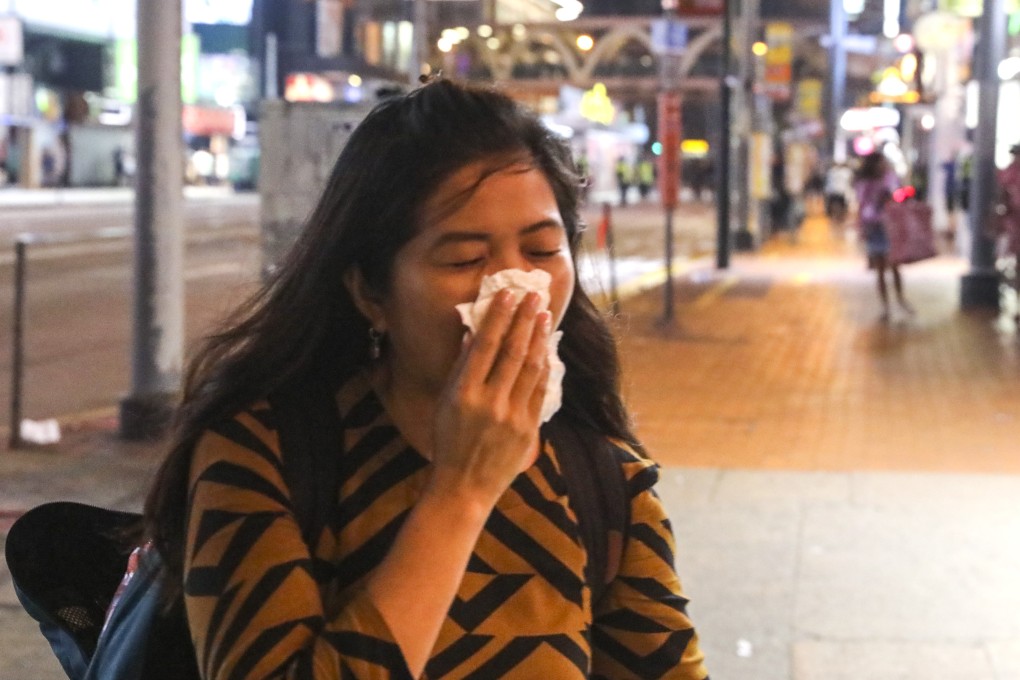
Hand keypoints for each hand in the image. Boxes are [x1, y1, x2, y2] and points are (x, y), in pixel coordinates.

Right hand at [427, 289, 551, 505]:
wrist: (463, 487)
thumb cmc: (448, 442)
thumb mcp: (445, 403)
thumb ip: (461, 367)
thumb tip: (474, 333)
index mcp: (463, 394)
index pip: (485, 346)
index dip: (498, 317)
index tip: (507, 294)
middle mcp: (489, 403)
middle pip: (512, 352)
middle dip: (524, 320)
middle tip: (533, 295)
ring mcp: (512, 417)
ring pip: (530, 368)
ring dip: (538, 338)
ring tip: (542, 315)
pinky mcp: (528, 429)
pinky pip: (539, 390)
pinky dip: (543, 367)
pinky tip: (545, 348)